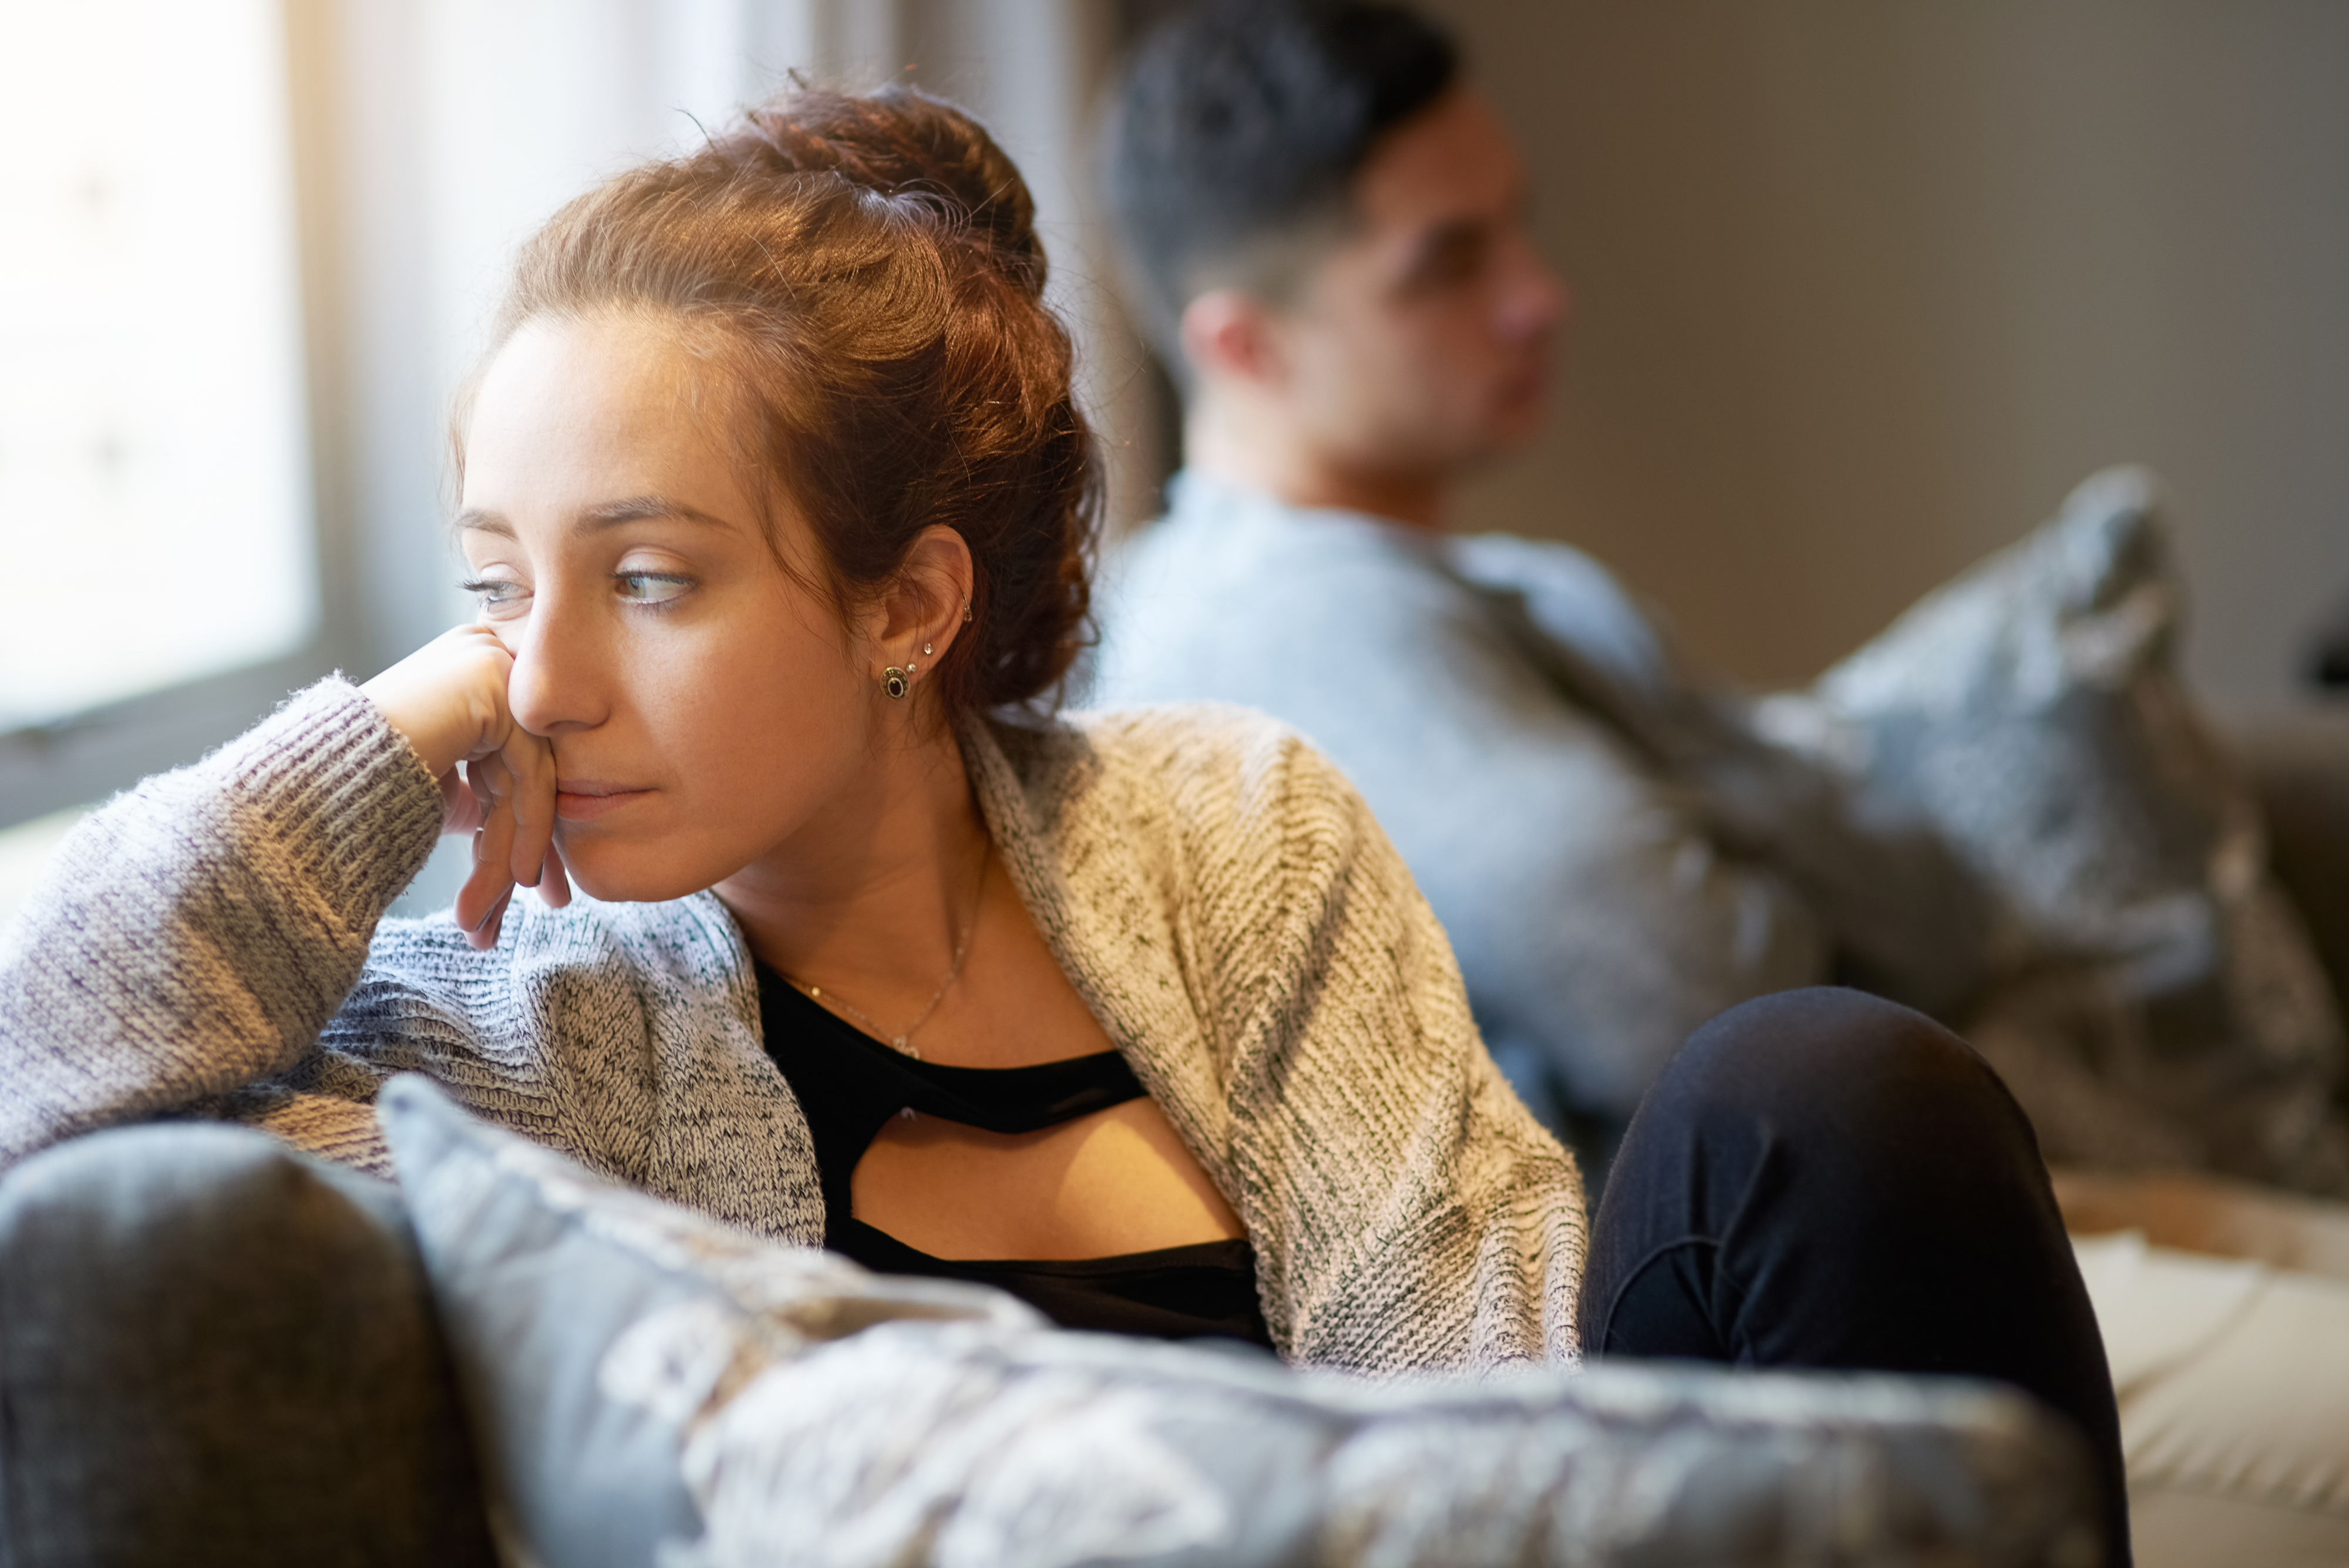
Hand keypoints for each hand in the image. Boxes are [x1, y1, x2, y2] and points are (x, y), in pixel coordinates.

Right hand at [360, 625, 571, 947]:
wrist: (309, 779)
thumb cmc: (359, 788)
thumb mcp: (439, 791)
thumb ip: (485, 797)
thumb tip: (529, 848)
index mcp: (471, 677)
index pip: (516, 761)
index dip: (525, 828)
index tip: (528, 885)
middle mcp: (485, 657)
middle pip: (526, 771)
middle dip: (529, 846)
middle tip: (542, 905)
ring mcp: (491, 665)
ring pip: (529, 780)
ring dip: (512, 855)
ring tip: (490, 916)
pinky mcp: (492, 686)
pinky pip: (531, 771)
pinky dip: (528, 830)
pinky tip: (518, 878)